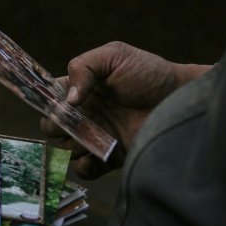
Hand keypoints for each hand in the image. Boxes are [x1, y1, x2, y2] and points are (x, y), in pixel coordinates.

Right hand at [41, 41, 210, 178]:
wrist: (180, 98)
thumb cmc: (148, 72)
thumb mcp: (114, 55)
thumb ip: (84, 68)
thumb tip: (68, 99)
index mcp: (80, 89)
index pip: (51, 97)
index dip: (46, 101)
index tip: (53, 104)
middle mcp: (84, 114)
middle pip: (53, 126)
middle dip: (55, 126)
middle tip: (69, 123)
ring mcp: (96, 136)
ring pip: (66, 149)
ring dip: (70, 146)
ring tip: (85, 139)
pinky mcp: (110, 156)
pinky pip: (87, 169)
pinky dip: (84, 168)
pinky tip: (90, 158)